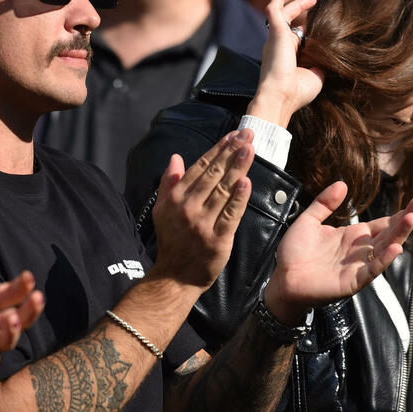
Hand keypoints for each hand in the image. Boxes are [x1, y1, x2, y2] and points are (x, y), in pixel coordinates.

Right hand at [151, 129, 254, 288]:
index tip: (233, 135)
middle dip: (232, 152)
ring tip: (250, 149)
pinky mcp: (217, 240)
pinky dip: (239, 198)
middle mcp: (188, 208)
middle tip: (248, 134)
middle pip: (214, 175)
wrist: (175, 276)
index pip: (200, 168)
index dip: (218, 149)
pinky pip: (230, 215)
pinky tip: (247, 181)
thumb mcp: (162, 210)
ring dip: (238, 168)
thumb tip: (175, 158)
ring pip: (224, 191)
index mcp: (175, 198)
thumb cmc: (172, 240)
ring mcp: (202, 224)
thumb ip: (169, 183)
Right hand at [247, 0, 323, 125]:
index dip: (305, 28)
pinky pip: (273, 9)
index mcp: (287, 56)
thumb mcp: (315, 77)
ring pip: (281, 12)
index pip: (295, 36)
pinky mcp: (276, 32)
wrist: (281, 97)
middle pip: (288, 21)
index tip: (319, 22)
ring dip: (294, 3)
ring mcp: (276, 38)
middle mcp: (278, 45)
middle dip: (299, 10)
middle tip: (314, 0)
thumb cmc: (296, 92)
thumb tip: (329, 59)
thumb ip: (320, 65)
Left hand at [265, 181, 412, 324]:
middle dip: (406, 219)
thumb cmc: (294, 253)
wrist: (282, 279)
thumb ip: (325, 203)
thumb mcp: (308, 221)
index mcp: (352, 235)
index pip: (382, 223)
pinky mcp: (352, 281)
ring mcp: (358, 266)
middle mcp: (360, 250)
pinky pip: (372, 270)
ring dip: (399, 235)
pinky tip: (395, 248)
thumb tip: (342, 183)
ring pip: (385, 249)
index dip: (400, 213)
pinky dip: (383, 260)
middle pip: (389, 233)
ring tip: (411, 219)